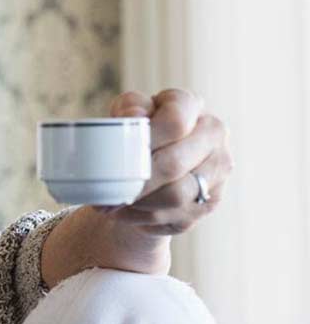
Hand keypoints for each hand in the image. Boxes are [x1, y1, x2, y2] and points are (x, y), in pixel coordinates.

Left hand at [92, 88, 233, 255]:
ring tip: (110, 201)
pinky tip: (123, 212)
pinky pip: (172, 215)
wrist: (152, 165)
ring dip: (139, 201)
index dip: (145, 138)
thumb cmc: (138, 132)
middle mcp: (213, 137)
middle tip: (107, 186)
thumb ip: (130, 107)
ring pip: (175, 195)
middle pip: (174, 164)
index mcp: (193, 107)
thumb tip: (134, 115)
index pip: (175, 121)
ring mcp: (216, 173)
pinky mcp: (208, 203)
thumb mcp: (128, 112)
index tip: (120, 150)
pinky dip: (141, 216)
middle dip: (136, 178)